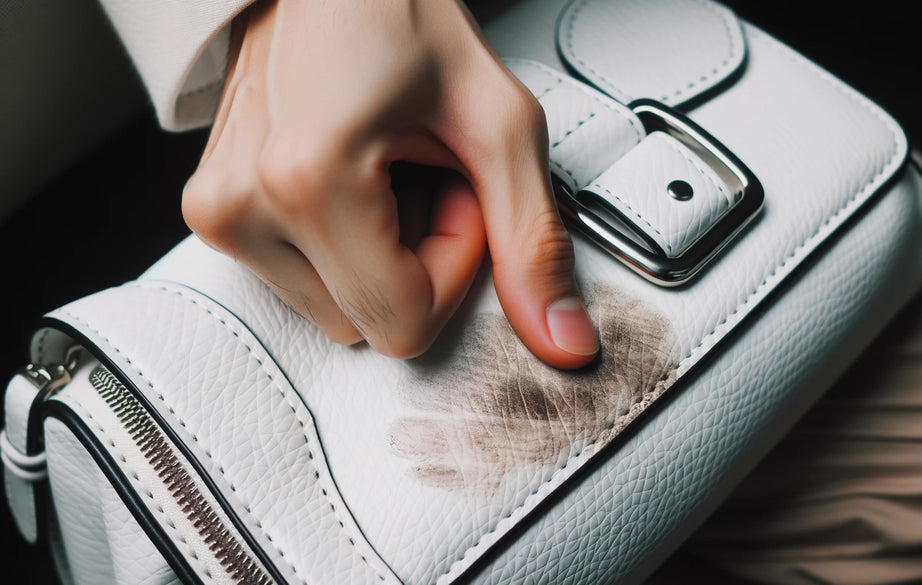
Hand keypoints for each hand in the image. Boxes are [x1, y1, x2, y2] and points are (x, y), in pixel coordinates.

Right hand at [182, 0, 598, 368]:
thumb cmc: (400, 14)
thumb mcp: (498, 124)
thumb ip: (533, 242)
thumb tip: (562, 338)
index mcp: (307, 181)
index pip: (404, 321)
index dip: (454, 266)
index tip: (458, 191)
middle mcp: (242, 207)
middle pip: (370, 323)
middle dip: (419, 261)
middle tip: (425, 173)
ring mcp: (217, 213)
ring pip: (338, 310)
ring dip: (382, 256)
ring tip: (388, 169)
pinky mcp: (212, 214)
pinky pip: (302, 283)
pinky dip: (344, 247)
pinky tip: (352, 177)